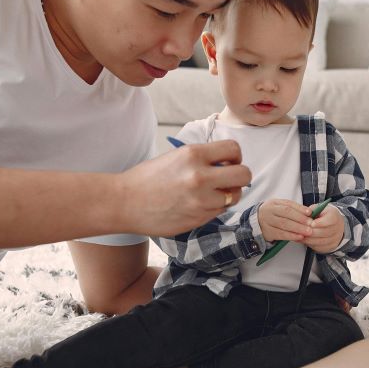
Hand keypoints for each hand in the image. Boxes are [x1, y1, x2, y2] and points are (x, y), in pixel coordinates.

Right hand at [118, 141, 251, 236]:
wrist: (124, 203)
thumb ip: (201, 158)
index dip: (235, 156)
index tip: (228, 162)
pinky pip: (220, 211)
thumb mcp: (175, 157)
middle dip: (240, 177)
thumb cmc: (146, 179)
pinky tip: (197, 205)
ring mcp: (201, 200)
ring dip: (227, 195)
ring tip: (210, 194)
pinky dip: (214, 208)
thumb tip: (226, 163)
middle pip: (244, 174)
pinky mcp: (199, 218)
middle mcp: (200, 176)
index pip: (234, 149)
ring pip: (234, 196)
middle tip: (228, 180)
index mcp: (193, 154)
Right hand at [257, 199, 313, 243]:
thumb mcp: (280, 207)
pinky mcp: (267, 232)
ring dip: (297, 228)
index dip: (300, 209)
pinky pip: (280, 234)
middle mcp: (269, 211)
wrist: (256, 223)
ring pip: (284, 224)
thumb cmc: (274, 214)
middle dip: (300, 219)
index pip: (288, 205)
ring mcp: (267, 222)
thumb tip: (309, 212)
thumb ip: (293, 209)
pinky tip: (299, 237)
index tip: (310, 213)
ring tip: (308, 232)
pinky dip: (291, 236)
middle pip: (286, 214)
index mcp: (274, 203)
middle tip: (311, 224)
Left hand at [302, 204, 343, 253]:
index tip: (311, 223)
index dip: (319, 223)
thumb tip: (305, 214)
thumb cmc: (324, 216)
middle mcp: (337, 229)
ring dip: (307, 239)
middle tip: (300, 230)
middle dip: (310, 231)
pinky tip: (302, 239)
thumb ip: (313, 210)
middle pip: (323, 232)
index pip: (329, 220)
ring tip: (299, 235)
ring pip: (319, 241)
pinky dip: (309, 244)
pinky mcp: (330, 247)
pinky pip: (318, 247)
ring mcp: (334, 239)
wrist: (334, 225)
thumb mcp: (320, 209)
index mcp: (335, 217)